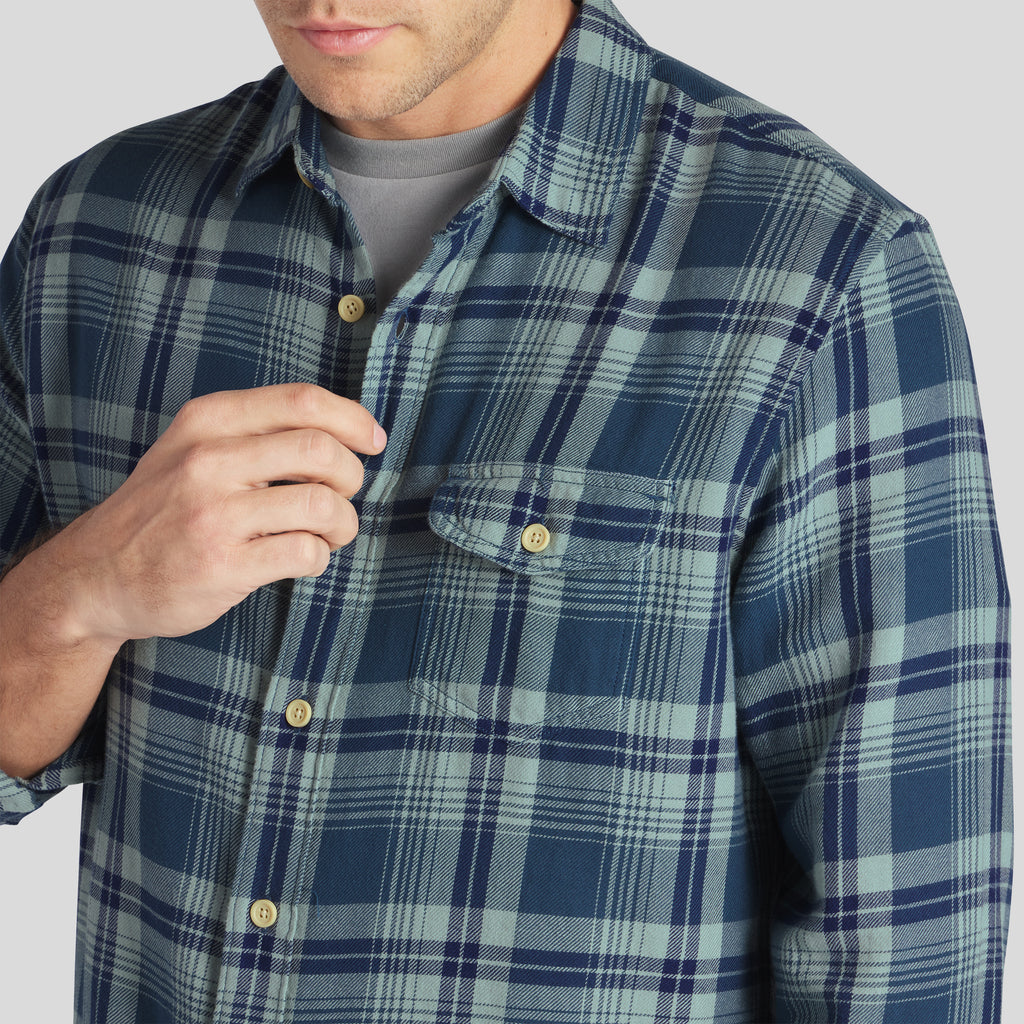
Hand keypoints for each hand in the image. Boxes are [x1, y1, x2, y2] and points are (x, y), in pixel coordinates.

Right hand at [48, 383, 385, 645]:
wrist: (94, 575)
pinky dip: (319, 558)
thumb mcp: (193, 447)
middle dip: (351, 476)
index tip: (372, 441)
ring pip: (322, 505)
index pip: (302, 401)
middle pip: (321, 451)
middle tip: (343, 496)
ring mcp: (213, 515)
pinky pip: (306, 553)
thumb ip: (257, 432)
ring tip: (328, 533)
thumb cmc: (163, 509)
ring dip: (343, 523)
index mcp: (207, 421)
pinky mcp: (222, 565)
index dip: (353, 419)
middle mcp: (208, 460)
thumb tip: (345, 433)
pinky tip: (301, 558)